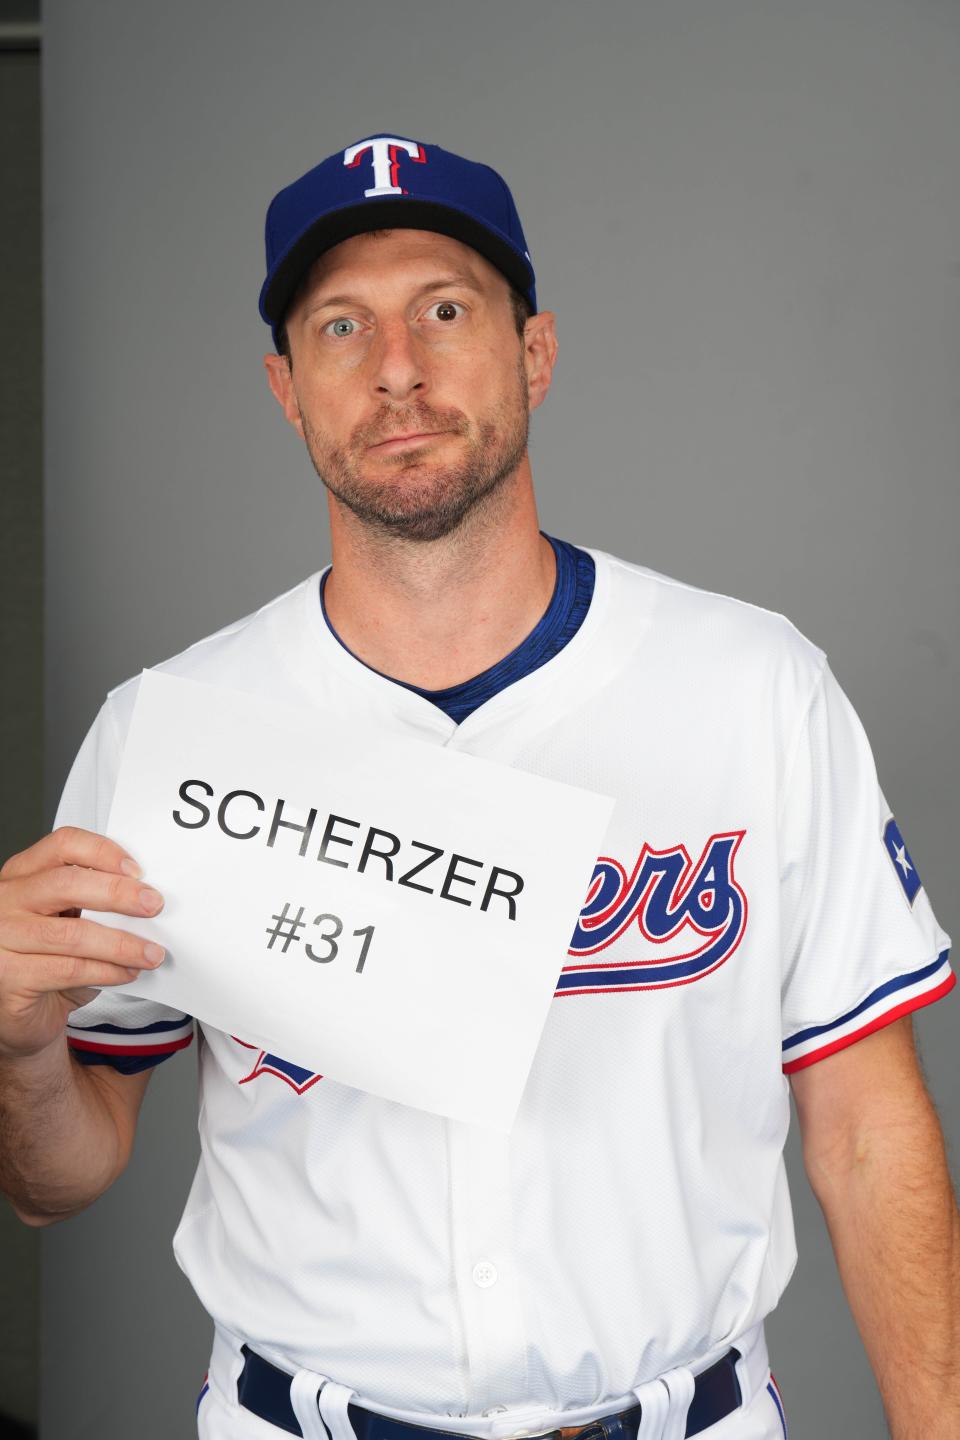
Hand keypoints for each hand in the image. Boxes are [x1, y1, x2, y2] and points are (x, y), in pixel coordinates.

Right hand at [0, 826, 166, 1060]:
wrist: (14, 1008)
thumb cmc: (41, 959)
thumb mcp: (63, 919)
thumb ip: (91, 901)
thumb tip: (145, 897)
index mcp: (21, 874)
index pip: (62, 844)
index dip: (103, 852)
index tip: (137, 870)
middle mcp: (6, 900)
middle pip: (66, 883)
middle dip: (118, 893)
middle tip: (153, 905)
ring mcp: (2, 938)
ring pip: (73, 934)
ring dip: (121, 944)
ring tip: (150, 953)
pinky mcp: (9, 976)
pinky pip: (70, 969)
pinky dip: (107, 971)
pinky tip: (126, 973)